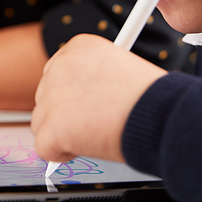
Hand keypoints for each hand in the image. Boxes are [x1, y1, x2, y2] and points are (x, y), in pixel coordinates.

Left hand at [31, 34, 166, 163]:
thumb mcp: (120, 69)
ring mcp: (52, 96)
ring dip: (63, 134)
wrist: (159, 114)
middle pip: (46, 97)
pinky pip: (44, 148)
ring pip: (42, 122)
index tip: (91, 104)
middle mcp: (60, 65)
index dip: (76, 95)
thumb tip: (79, 99)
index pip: (60, 73)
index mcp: (79, 47)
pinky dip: (62, 154)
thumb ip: (92, 78)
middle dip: (66, 114)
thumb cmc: (150, 96)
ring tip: (97, 132)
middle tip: (96, 123)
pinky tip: (88, 145)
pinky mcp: (51, 127)